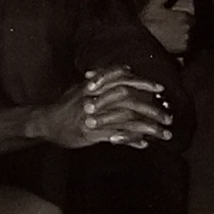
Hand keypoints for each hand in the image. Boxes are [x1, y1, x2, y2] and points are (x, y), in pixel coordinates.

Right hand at [32, 67, 171, 148]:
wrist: (45, 122)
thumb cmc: (64, 105)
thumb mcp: (81, 86)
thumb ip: (102, 79)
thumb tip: (125, 70)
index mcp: (92, 86)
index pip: (121, 78)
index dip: (141, 82)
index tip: (159, 89)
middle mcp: (94, 99)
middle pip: (129, 99)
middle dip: (152, 109)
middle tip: (168, 117)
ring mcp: (93, 116)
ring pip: (127, 120)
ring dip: (149, 128)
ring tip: (165, 134)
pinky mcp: (91, 133)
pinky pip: (117, 136)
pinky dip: (132, 140)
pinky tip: (144, 143)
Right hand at [140, 0, 190, 55]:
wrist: (140, 37)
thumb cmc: (146, 20)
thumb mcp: (155, 3)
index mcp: (185, 16)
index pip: (192, 18)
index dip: (184, 20)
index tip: (174, 21)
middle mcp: (188, 27)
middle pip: (193, 28)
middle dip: (185, 28)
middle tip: (171, 29)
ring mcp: (187, 39)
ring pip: (190, 37)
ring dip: (183, 37)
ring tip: (170, 36)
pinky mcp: (183, 49)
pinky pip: (187, 47)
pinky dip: (181, 45)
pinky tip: (171, 43)